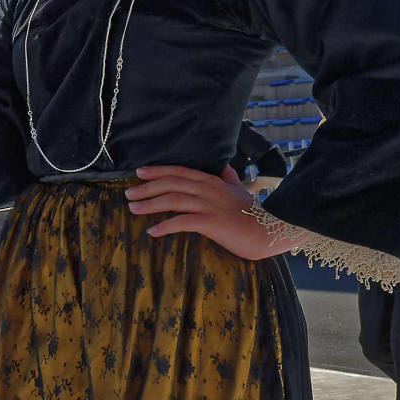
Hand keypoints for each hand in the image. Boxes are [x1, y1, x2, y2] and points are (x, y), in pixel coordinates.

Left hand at [125, 165, 293, 260]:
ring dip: (150, 204)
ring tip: (133, 208)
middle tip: (128, 193)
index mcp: (212, 181)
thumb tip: (225, 167)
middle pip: (171, 183)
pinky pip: (182, 222)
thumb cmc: (253, 213)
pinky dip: (164, 226)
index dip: (158, 171)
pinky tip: (152, 232)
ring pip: (172, 200)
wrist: (270, 230)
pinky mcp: (211, 223)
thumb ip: (230, 178)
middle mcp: (208, 189)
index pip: (180, 171)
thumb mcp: (240, 190)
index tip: (139, 172)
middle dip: (147, 187)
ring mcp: (209, 205)